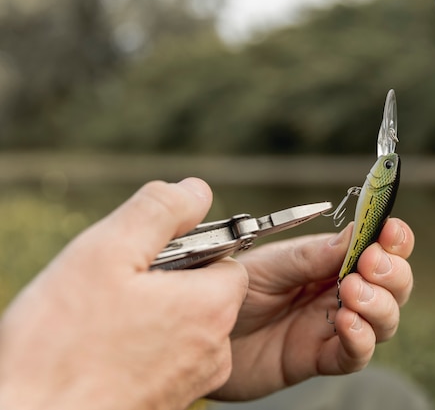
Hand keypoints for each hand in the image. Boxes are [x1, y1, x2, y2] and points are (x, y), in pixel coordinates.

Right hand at [0, 179, 247, 409]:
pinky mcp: (169, 402)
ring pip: (185, 325)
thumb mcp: (106, 253)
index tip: (148, 255)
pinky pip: (168, 357)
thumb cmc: (62, 347)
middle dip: (167, 280)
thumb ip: (160, 212)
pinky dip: (143, 346)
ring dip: (153, 313)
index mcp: (210, 307)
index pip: (227, 257)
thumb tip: (196, 190)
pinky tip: (104, 349)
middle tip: (116, 288)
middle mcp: (214, 349)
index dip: (189, 247)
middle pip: (205, 291)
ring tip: (104, 322)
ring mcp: (193, 381)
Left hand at [210, 217, 414, 400]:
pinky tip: (346, 324)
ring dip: (379, 305)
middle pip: (391, 285)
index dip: (392, 239)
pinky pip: (354, 355)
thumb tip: (355, 235)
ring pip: (383, 320)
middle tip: (370, 265)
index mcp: (328, 261)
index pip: (375, 247)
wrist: (198, 332)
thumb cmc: (228, 290)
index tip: (390, 231)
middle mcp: (336, 292)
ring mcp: (331, 326)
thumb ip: (310, 256)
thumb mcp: (267, 265)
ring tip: (353, 293)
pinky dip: (360, 341)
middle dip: (392, 273)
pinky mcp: (319, 359)